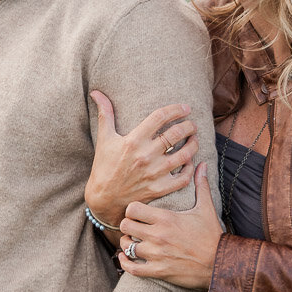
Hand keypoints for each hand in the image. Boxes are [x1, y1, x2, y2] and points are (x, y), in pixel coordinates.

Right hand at [86, 90, 198, 225]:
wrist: (103, 199)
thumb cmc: (104, 166)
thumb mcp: (104, 139)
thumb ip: (105, 113)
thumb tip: (96, 92)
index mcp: (134, 140)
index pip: (160, 117)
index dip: (176, 109)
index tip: (185, 108)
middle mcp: (146, 155)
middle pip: (176, 134)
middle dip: (189, 126)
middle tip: (192, 124)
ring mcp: (154, 173)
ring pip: (185, 154)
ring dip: (193, 144)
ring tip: (194, 139)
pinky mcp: (159, 189)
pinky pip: (183, 178)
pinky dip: (190, 168)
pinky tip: (190, 161)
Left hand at [118, 162, 221, 288]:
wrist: (220, 263)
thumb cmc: (212, 235)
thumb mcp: (206, 208)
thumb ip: (201, 185)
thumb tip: (203, 165)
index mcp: (166, 218)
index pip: (132, 209)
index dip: (132, 210)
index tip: (137, 213)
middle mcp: (158, 235)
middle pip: (125, 226)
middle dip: (128, 225)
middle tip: (133, 227)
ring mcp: (157, 254)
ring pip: (126, 247)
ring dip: (127, 244)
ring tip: (132, 242)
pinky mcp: (158, 271)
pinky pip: (132, 268)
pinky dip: (126, 263)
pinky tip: (127, 258)